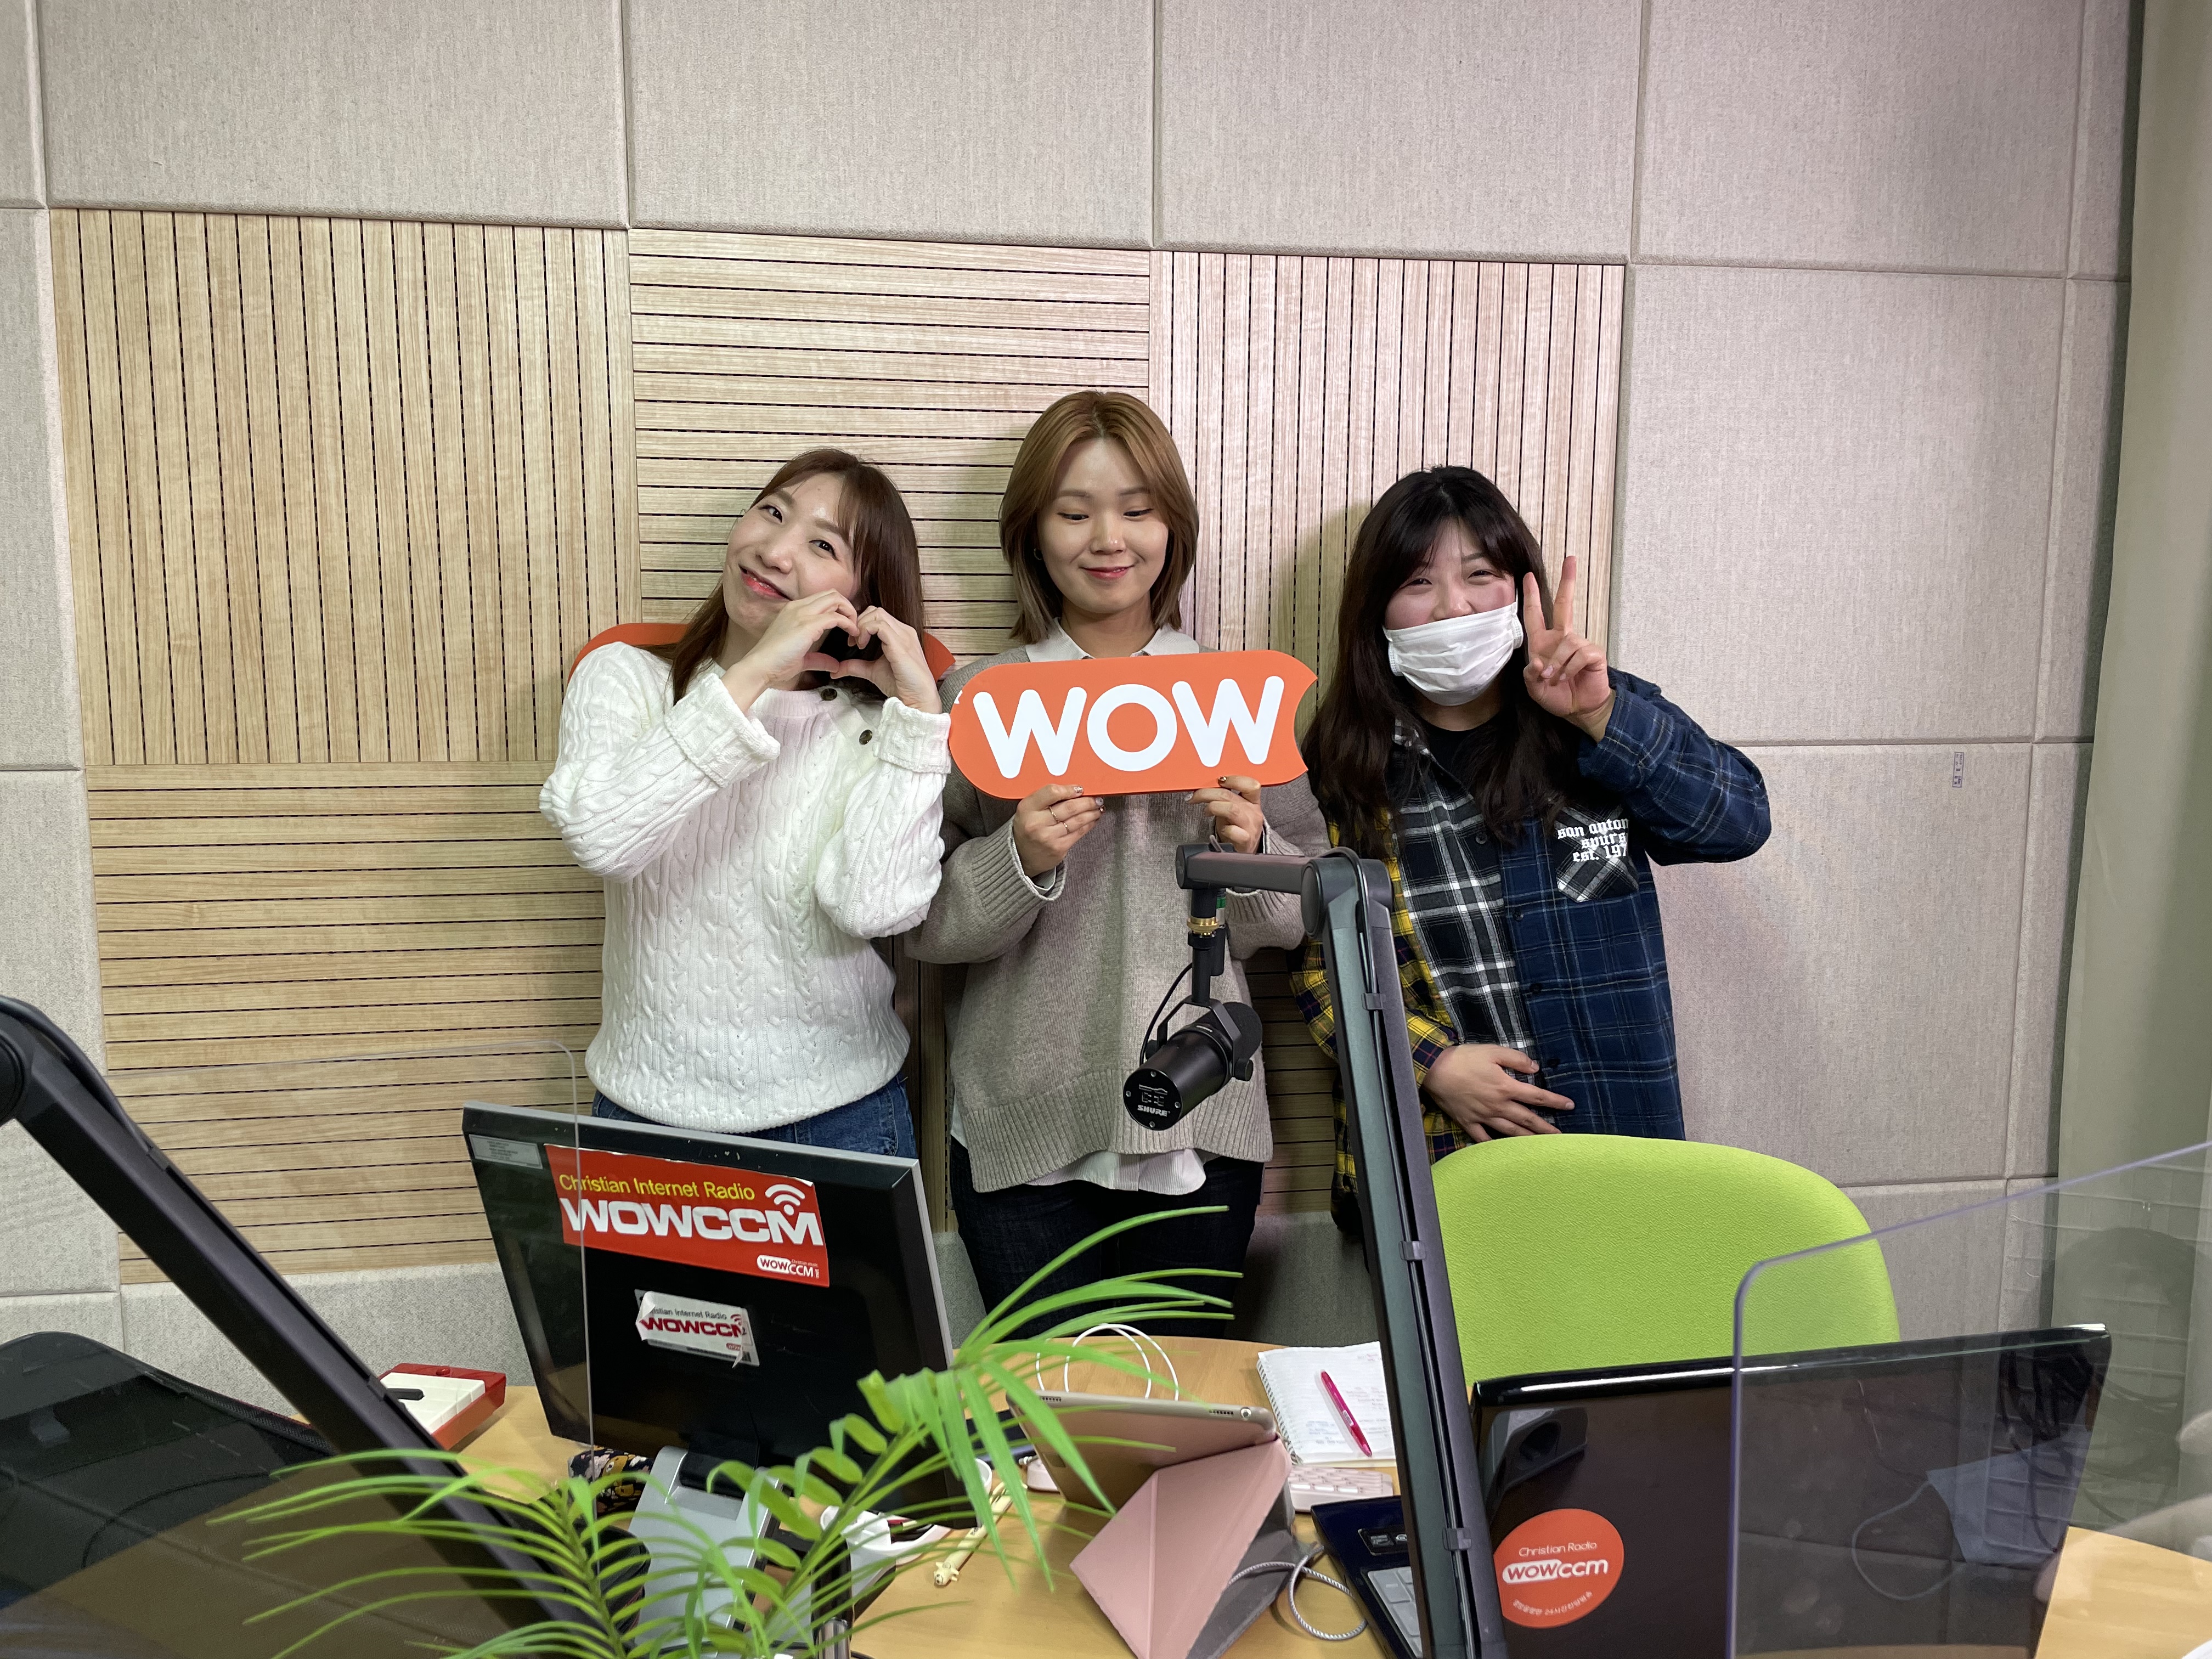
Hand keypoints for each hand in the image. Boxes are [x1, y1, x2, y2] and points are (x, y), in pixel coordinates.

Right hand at [724, 589, 860, 709]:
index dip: (839, 609)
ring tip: (855, 629)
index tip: (846, 627)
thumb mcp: (801, 659)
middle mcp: (798, 607)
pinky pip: (835, 616)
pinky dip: (848, 623)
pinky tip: (852, 634)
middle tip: (854, 625)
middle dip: (847, 607)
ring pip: (835, 598)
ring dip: (850, 612)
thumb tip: (835, 665)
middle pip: (831, 593)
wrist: (759, 668)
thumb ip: (818, 659)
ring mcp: (802, 614)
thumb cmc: (775, 664)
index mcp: (794, 610)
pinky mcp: (807, 625)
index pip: (823, 599)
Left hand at [818, 606, 942, 714]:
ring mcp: (904, 635)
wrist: (917, 698)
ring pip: (877, 613)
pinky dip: (865, 631)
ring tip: (857, 643)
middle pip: (876, 610)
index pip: (877, 615)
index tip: (853, 642)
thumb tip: (837, 669)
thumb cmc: (902, 685)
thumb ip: (856, 666)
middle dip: (859, 622)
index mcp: (900, 634)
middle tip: (852, 641)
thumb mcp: (873, 671)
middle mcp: (903, 631)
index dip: (861, 624)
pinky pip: (879, 625)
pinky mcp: (900, 644)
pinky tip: (862, 645)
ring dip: (861, 626)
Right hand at [1011, 783, 1104, 878]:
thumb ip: (1046, 798)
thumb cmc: (1028, 828)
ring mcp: (1048, 837)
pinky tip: (1093, 820)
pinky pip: (1079, 832)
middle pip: (1069, 806)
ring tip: (1097, 808)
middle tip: (1095, 798)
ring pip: (1077, 820)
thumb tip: (1074, 790)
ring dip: (1092, 812)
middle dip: (1087, 801)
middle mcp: (1036, 822)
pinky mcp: (1058, 848)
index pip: (1052, 792)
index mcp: (1027, 808)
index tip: (1079, 789)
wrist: (1021, 855)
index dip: (1069, 789)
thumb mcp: (1028, 809)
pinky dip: (1089, 824)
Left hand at [1190, 775, 1265, 850]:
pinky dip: (1223, 828)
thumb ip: (1224, 798)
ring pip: (1231, 809)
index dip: (1234, 779)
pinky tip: (1220, 829)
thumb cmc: (1237, 828)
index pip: (1250, 784)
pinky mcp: (1246, 841)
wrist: (1244, 852)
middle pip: (1230, 795)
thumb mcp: (1233, 810)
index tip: (1218, 779)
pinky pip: (1233, 831)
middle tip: (1195, 796)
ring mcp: (1250, 827)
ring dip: (1213, 807)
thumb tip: (1205, 787)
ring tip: (1206, 812)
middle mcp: (1253, 812)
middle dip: (1207, 793)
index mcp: (1253, 801)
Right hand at [1424, 1043, 1572, 1140]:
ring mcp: (1483, 1116)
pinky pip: (1483, 1138)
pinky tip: (1503, 1152)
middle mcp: (1498, 1106)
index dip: (1555, 1101)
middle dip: (1546, 1128)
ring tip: (1541, 1147)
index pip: (1536, 1096)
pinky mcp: (1468, 1122)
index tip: (1570, 1106)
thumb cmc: (1463, 1058)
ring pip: (1510, 1132)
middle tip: (1561, 1137)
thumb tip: (1535, 1068)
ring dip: (1528, 1139)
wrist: (1434, 1070)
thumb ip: (1516, 1059)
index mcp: (1505, 1087)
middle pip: (1527, 1119)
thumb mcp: (1492, 1051)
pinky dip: (1493, 1145)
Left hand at [1521, 552, 1613, 739]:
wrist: (1580, 710)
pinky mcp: (1592, 654)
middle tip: (1571, 559)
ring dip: (1558, 664)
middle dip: (1567, 581)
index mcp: (1544, 643)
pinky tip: (1569, 678)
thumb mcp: (1536, 689)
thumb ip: (1531, 676)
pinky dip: (1570, 668)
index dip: (1532, 596)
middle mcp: (1562, 639)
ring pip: (1566, 643)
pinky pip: (1578, 654)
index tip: (1528, 577)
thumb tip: (1538, 662)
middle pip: (1565, 604)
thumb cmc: (1558, 696)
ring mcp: (1579, 644)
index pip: (1536, 615)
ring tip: (1556, 679)